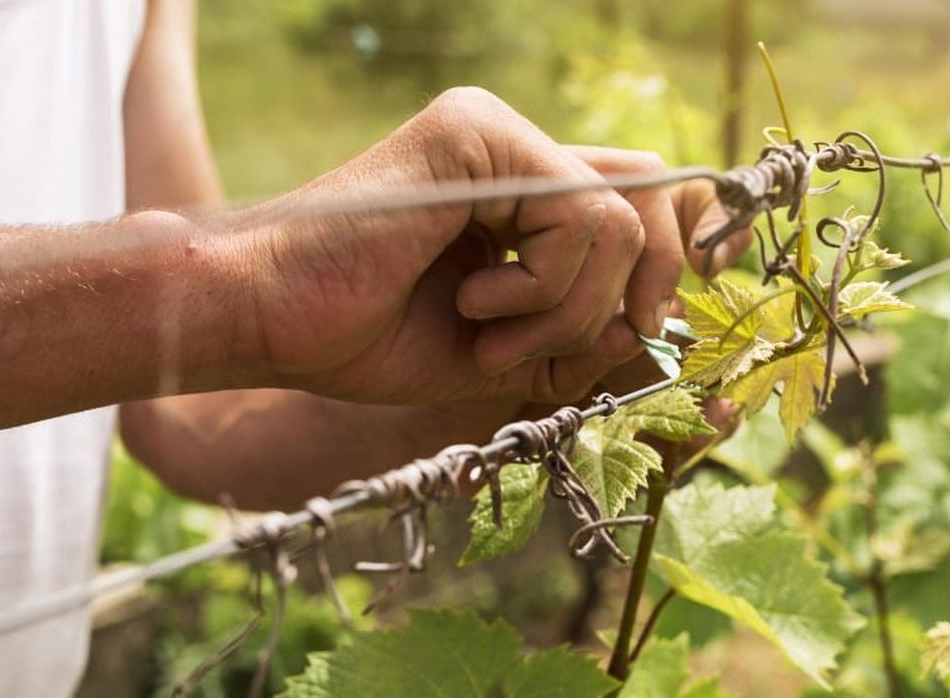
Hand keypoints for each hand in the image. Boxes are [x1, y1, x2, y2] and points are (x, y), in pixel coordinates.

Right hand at [232, 88, 700, 404]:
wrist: (272, 323)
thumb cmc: (368, 339)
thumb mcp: (503, 354)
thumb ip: (582, 335)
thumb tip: (662, 328)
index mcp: (517, 195)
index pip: (638, 195)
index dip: (677, 247)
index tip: (666, 317)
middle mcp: (513, 151)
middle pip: (649, 195)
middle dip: (643, 288)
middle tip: (578, 347)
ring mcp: (495, 134)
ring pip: (619, 219)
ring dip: (567, 309)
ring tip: (488, 333)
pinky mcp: (476, 133)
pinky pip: (580, 215)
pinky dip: (543, 289)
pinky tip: (473, 301)